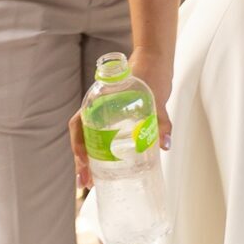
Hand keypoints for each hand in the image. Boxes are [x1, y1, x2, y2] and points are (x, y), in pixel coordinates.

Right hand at [71, 48, 173, 189]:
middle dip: (81, 162)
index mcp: (99, 101)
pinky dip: (102, 155)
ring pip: (91, 141)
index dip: (78, 144)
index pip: (79, 124)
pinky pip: (104, 139)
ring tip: (90, 182)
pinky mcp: (116, 121)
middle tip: (85, 183)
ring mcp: (104, 116)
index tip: (83, 161)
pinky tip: (106, 169)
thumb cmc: (151, 73)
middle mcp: (97, 110)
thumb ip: (161, 119)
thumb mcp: (157, 96)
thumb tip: (165, 145)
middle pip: (82, 138)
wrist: (155, 61)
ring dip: (89, 161)